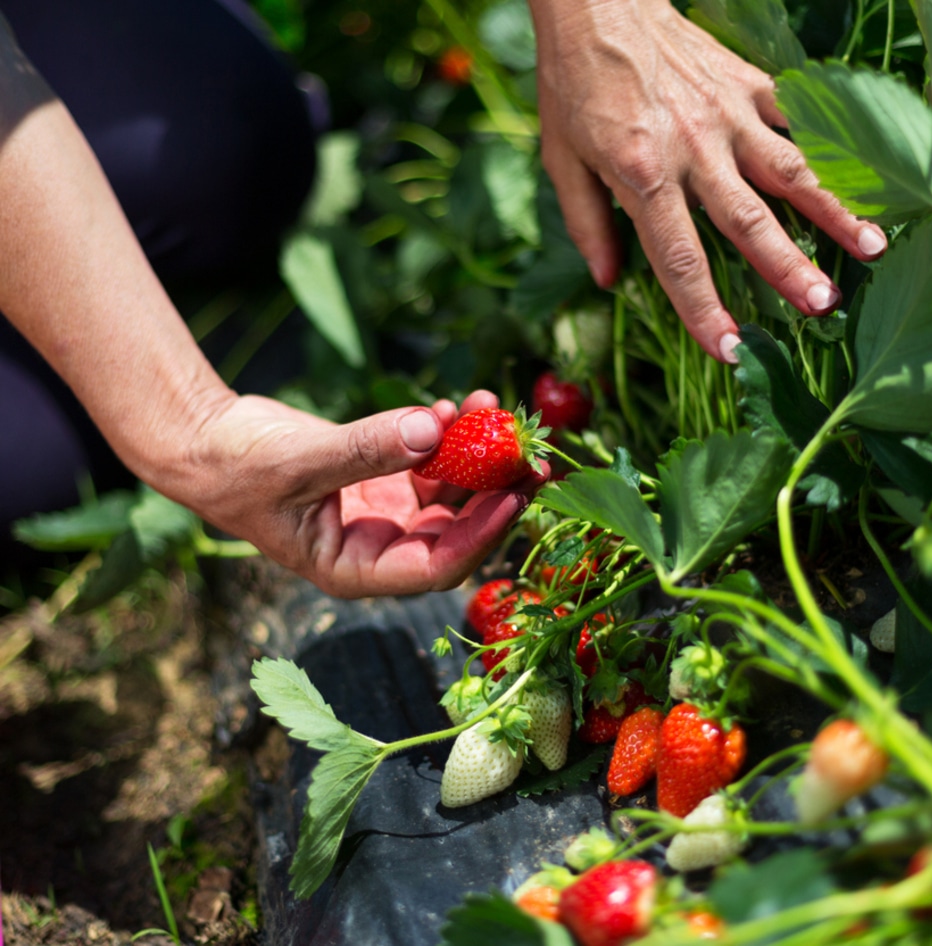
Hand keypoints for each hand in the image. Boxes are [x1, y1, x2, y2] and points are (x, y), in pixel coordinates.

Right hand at [172, 390, 543, 597]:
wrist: (207, 440)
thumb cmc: (237, 467)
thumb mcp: (300, 461)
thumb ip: (366, 448)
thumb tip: (435, 429)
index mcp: (356, 569)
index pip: (435, 567)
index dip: (480, 536)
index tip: (515, 496)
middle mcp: (378, 547)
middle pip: (456, 531)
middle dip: (495, 493)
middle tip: (532, 455)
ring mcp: (384, 513)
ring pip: (450, 494)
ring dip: (475, 454)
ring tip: (490, 407)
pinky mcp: (384, 479)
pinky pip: (431, 463)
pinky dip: (446, 435)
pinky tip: (452, 405)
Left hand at [528, 0, 887, 361]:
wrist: (599, 6)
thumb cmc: (575, 89)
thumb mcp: (562, 162)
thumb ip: (587, 225)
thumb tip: (607, 281)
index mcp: (641, 175)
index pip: (679, 259)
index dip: (703, 309)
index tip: (729, 349)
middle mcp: (693, 149)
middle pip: (749, 222)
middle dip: (788, 268)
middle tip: (823, 306)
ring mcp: (727, 114)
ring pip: (790, 170)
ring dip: (833, 211)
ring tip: (871, 247)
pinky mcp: (746, 84)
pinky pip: (793, 119)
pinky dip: (825, 150)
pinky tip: (856, 180)